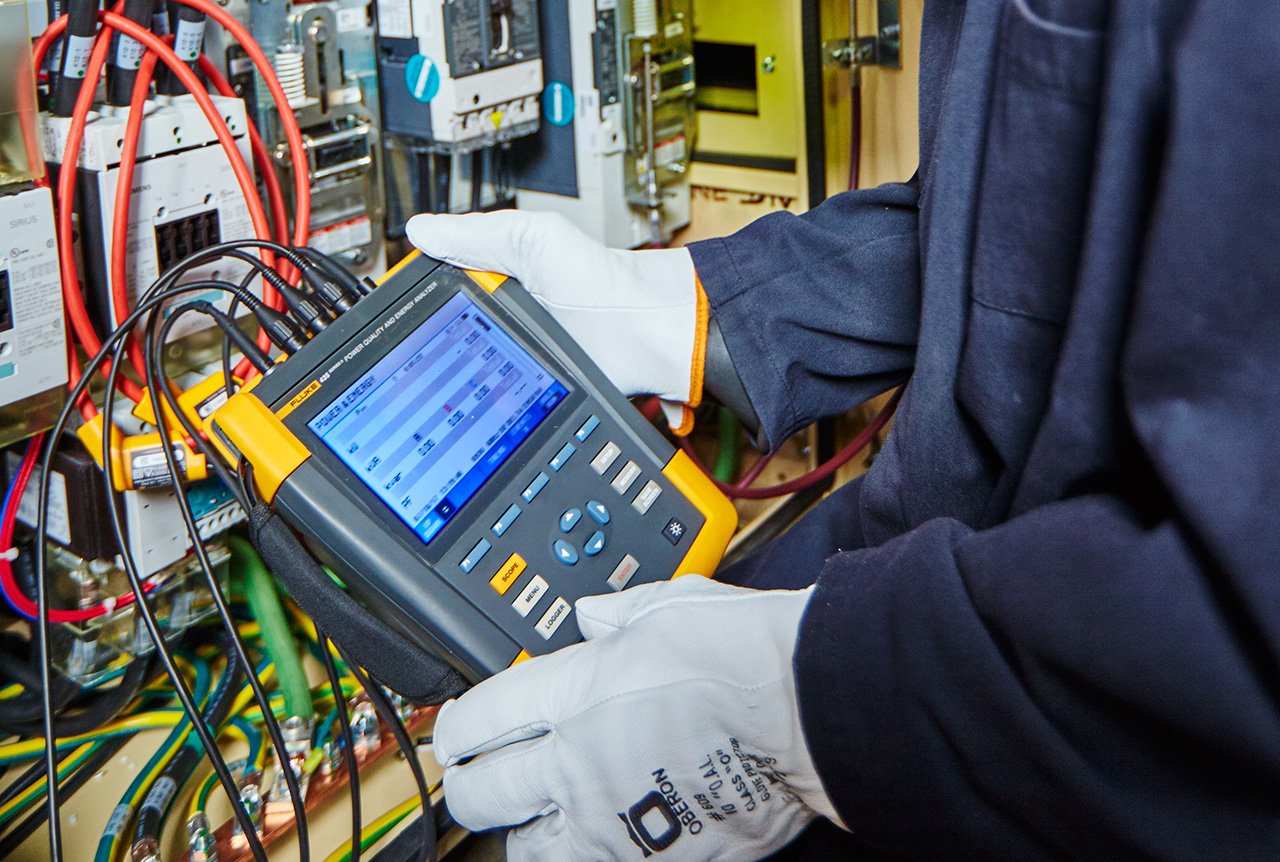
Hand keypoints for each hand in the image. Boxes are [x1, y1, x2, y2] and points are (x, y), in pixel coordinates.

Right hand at [405, 210, 703, 426]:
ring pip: (458, 369)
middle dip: (425, 343)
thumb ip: (475, 235)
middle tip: (409, 350)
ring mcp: (507, 355)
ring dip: (449, 375)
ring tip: (434, 373)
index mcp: (492, 278)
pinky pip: (487, 399)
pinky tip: (466, 395)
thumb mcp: (531, 238)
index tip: (391, 309)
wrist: (638, 330)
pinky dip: (475, 400)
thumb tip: (420, 230)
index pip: (435, 287)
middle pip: (440, 333)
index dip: (413, 299)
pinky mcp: (521, 389)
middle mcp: (496, 318)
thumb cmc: (599, 279)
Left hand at [433, 576, 841, 861]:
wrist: (812, 709)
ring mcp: (611, 817)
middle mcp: (579, 760)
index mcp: (578, 690)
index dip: (456, 729)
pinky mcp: (650, 858)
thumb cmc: (751, 656)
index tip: (458, 734)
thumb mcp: (672, 606)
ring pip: (525, 849)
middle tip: (484, 779)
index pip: (479, 719)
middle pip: (481, 794)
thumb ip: (616, 614)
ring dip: (525, 832)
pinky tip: (602, 838)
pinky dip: (584, 856)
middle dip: (472, 788)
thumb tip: (590, 615)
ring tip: (542, 816)